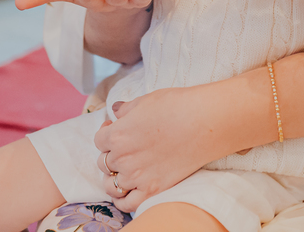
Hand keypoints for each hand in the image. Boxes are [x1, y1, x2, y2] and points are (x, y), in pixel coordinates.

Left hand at [93, 86, 226, 212]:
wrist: (204, 123)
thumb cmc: (177, 106)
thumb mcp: (146, 101)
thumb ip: (127, 109)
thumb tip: (117, 111)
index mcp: (118, 134)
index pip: (99, 140)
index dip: (106, 133)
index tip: (115, 129)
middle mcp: (123, 157)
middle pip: (104, 162)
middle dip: (110, 154)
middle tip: (124, 148)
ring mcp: (137, 176)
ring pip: (111, 184)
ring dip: (113, 177)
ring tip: (122, 171)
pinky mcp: (152, 189)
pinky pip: (127, 203)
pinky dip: (122, 199)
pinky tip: (125, 192)